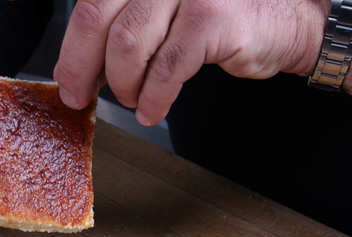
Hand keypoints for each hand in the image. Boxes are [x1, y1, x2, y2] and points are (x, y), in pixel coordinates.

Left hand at [54, 0, 327, 123]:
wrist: (283, 18)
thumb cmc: (216, 17)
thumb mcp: (160, 12)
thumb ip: (121, 26)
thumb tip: (75, 66)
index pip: (91, 4)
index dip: (72, 49)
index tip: (68, 80)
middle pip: (98, 18)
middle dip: (83, 68)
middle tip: (81, 97)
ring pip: (127, 45)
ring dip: (123, 84)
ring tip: (133, 99)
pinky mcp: (213, 17)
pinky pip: (165, 70)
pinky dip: (152, 99)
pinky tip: (151, 110)